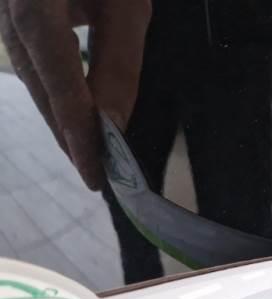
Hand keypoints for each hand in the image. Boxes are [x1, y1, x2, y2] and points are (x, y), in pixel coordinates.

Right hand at [0, 0, 150, 189]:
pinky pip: (32, 51)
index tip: (96, 174)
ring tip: (89, 153)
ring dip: (61, 112)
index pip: (57, 77)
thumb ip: (119, 60)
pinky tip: (77, 108)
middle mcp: (8, 4)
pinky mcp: (11, 6)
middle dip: (68, 130)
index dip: (76, 129)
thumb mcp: (126, 0)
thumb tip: (112, 121)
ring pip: (31, 68)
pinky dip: (56, 84)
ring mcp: (3, 5)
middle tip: (97, 175)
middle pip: (37, 79)